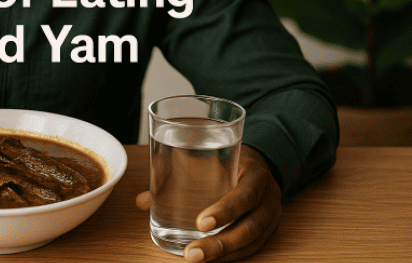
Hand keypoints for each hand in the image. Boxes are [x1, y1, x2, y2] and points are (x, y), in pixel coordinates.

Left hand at [136, 146, 280, 261]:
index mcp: (256, 174)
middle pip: (250, 227)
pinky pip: (252, 248)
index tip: (201, 223)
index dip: (226, 210)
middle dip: (220, 244)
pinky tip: (211, 260)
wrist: (263, 164)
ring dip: (223, 255)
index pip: (246, 194)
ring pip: (252, 242)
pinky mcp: (267, 231)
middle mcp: (268, 198)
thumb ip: (175, 175)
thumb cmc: (230, 161)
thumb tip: (140, 201)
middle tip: (191, 253)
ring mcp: (271, 217)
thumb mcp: (209, 159)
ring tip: (195, 258)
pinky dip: (230, 256)